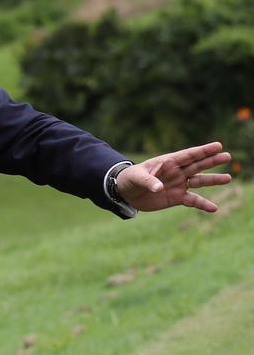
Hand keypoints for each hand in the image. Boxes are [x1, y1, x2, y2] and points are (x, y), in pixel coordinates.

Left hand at [115, 141, 232, 212]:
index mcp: (168, 162)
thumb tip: (159, 188)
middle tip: (227, 156)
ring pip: (199, 181)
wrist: (126, 193)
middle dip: (212, 161)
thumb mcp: (136, 177)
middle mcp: (177, 172)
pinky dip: (203, 204)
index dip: (203, 150)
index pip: (188, 155)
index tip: (218, 146)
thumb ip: (148, 181)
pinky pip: (193, 201)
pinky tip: (214, 208)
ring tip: (228, 178)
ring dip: (213, 180)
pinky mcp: (177, 197)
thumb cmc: (130, 179)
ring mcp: (179, 184)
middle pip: (198, 165)